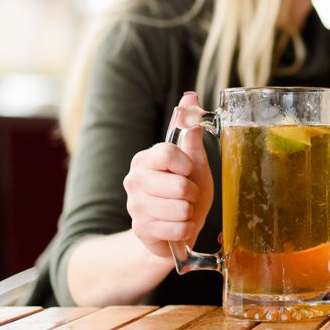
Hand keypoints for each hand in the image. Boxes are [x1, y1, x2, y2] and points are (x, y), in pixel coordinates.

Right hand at [124, 92, 213, 259]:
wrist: (174, 231)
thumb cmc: (186, 193)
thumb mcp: (195, 163)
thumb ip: (191, 134)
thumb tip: (190, 98)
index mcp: (146, 158)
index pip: (167, 153)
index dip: (186, 164)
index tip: (188, 170)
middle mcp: (134, 179)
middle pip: (179, 185)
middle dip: (193, 192)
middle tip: (188, 195)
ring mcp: (134, 206)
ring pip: (181, 208)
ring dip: (190, 212)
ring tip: (183, 210)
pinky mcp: (140, 229)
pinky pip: (178, 228)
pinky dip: (186, 229)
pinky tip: (178, 226)